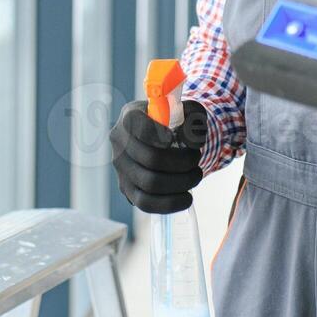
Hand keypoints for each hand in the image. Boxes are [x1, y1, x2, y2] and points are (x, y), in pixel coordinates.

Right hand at [109, 99, 208, 213]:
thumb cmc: (177, 123)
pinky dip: (170, 203)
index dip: (160, 135)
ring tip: (195, 175)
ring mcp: (121, 167)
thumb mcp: (189, 112)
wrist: (164, 138)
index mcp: (130, 116)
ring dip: (181, 182)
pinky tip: (186, 198)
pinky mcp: (126, 189)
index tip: (176, 139)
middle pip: (151, 158)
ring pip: (150, 183)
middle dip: (183, 162)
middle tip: (196, 158)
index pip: (140, 126)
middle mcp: (120, 141)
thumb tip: (192, 140)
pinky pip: (146, 203)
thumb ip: (194, 118)